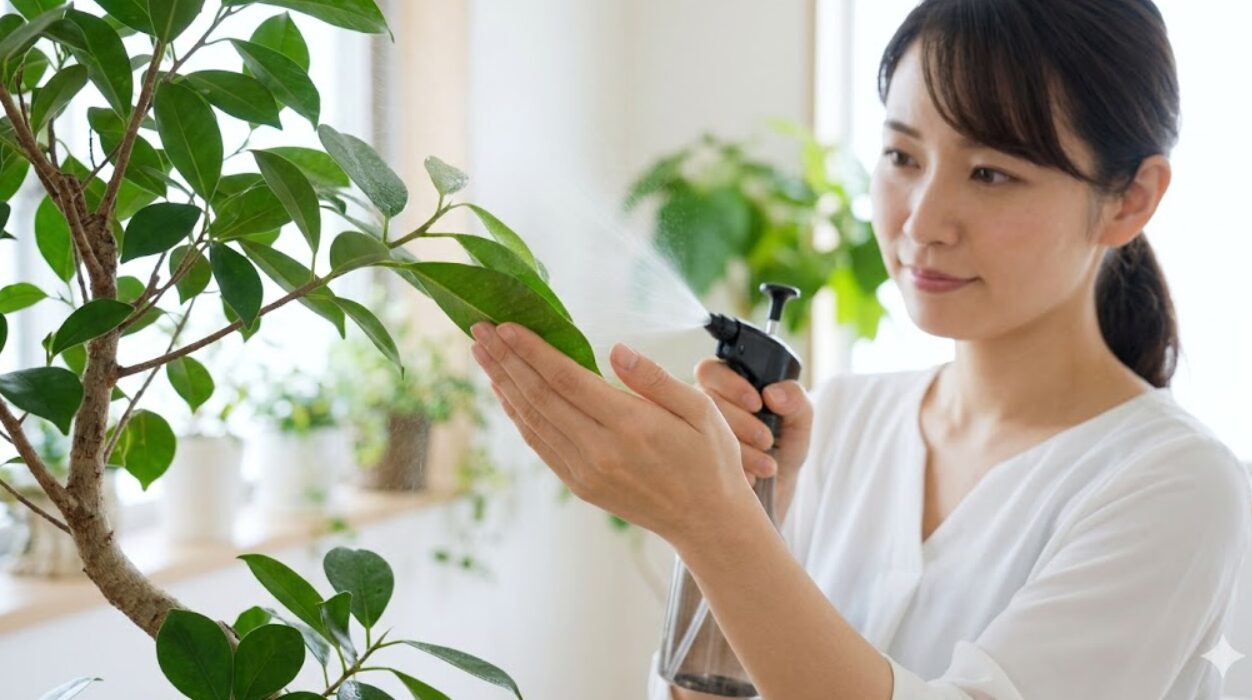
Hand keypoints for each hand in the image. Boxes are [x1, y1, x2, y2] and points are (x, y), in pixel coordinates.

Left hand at [468, 322, 759, 545]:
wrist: (707, 522)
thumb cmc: (710, 459)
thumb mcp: (701, 410)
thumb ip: (654, 379)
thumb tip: (617, 350)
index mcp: (630, 425)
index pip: (567, 380)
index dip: (532, 351)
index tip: (506, 325)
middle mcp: (600, 450)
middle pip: (540, 396)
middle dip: (506, 359)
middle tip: (480, 328)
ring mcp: (586, 471)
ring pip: (533, 420)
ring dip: (504, 384)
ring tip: (483, 353)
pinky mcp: (580, 485)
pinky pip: (540, 444)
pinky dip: (518, 415)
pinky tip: (506, 392)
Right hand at [693, 357, 813, 486]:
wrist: (773, 497)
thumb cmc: (782, 453)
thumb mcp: (798, 425)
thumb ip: (796, 400)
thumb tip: (773, 394)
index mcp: (726, 389)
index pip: (711, 370)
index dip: (731, 384)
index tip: (757, 404)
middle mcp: (702, 409)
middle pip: (705, 400)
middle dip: (740, 421)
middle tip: (766, 440)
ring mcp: (691, 435)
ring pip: (701, 429)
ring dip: (739, 448)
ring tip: (765, 465)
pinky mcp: (690, 463)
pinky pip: (698, 460)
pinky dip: (729, 470)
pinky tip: (750, 478)